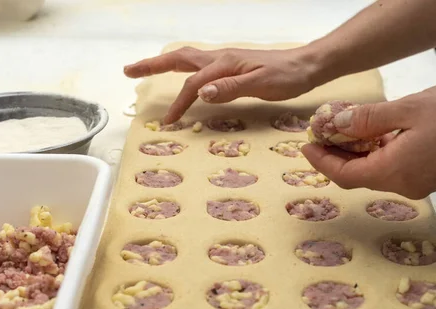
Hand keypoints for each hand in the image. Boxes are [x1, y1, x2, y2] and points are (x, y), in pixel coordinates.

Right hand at [124, 46, 317, 123]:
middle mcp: (220, 58)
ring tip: (145, 69)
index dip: (179, 102)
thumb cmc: (287, 76)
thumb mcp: (261, 84)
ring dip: (164, 64)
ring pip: (188, 60)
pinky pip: (199, 66)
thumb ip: (231, 87)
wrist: (306, 66)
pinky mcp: (231, 67)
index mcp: (224, 63)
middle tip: (128, 71)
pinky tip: (183, 76)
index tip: (169, 122)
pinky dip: (182, 70)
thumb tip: (201, 92)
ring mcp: (225, 61)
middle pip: (179, 59)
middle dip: (152, 65)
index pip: (193, 84)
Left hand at [302, 82, 435, 198]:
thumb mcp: (408, 109)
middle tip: (321, 133)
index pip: (344, 175)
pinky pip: (393, 168)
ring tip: (342, 128)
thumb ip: (368, 120)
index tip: (306, 146)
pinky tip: (373, 133)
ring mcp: (419, 183)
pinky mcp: (430, 175)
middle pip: (357, 175)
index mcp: (394, 172)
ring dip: (356, 153)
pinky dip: (377, 152)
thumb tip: (337, 125)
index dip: (321, 161)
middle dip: (335, 156)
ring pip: (375, 171)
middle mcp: (404, 185)